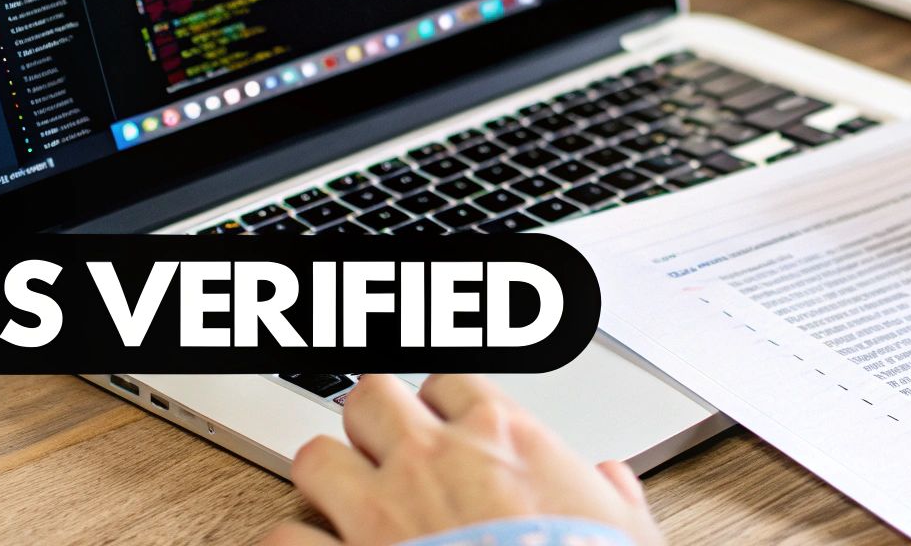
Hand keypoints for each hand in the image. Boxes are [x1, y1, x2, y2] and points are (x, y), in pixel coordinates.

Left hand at [262, 374, 664, 545]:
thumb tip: (611, 481)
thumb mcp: (627, 533)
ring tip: (341, 501)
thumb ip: (612, 496)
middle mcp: (432, 458)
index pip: (449, 380)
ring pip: (315, 454)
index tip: (447, 426)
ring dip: (326, 478)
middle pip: (372, 396)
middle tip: (385, 452)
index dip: (443, 405)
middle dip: (374, 424)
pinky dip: (291, 544)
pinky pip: (283, 535)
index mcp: (502, 437)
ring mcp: (378, 509)